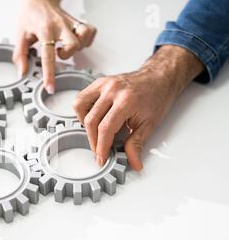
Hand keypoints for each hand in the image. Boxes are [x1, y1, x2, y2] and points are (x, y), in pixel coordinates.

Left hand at [13, 0, 96, 92]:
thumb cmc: (30, 15)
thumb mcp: (20, 35)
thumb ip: (20, 55)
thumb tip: (22, 72)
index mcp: (44, 30)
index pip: (47, 56)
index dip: (49, 74)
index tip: (50, 87)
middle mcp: (60, 26)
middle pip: (73, 45)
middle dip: (67, 55)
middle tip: (58, 54)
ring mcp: (70, 22)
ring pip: (84, 38)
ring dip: (77, 48)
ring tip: (66, 47)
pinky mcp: (77, 21)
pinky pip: (90, 31)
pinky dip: (86, 40)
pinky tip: (77, 42)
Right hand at [73, 45, 203, 169]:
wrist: (159, 77)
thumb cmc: (157, 96)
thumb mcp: (150, 124)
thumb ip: (137, 144)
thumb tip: (133, 162)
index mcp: (126, 100)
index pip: (106, 128)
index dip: (101, 146)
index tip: (101, 158)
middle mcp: (112, 90)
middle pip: (91, 120)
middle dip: (93, 140)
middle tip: (99, 150)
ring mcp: (104, 84)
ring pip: (80, 106)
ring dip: (84, 124)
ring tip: (94, 133)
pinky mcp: (99, 82)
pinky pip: (82, 97)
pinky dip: (82, 110)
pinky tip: (92, 118)